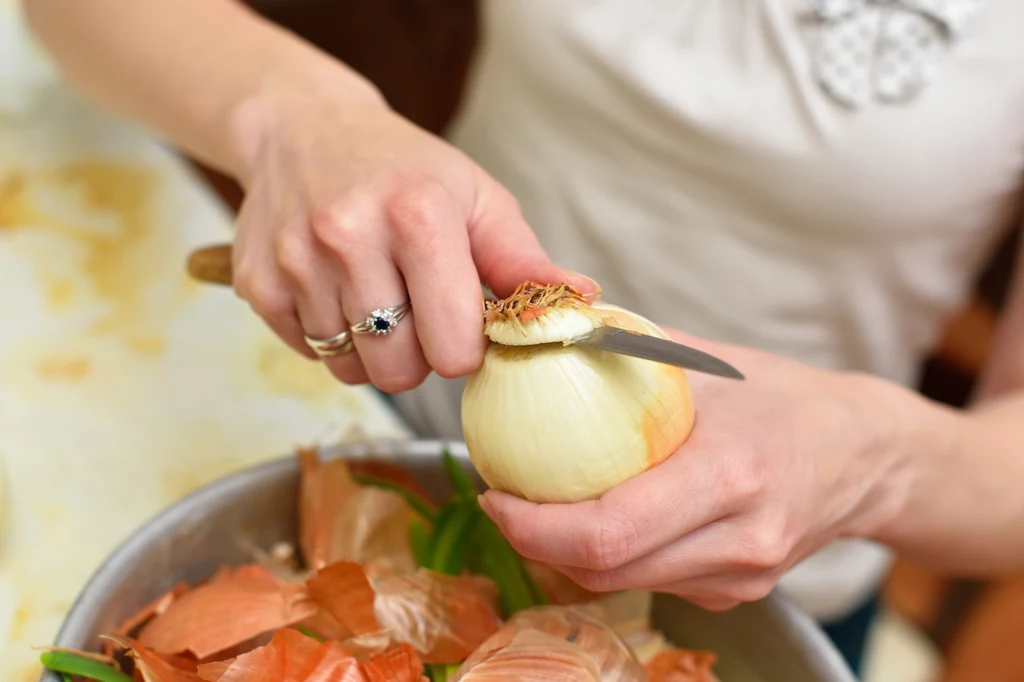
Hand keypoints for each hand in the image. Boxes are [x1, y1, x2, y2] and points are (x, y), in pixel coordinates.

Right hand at [228, 84, 596, 391]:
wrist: (304, 128)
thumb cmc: (404, 167)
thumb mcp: (476, 198)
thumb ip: (524, 261)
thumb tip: (580, 305)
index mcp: (418, 216)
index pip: (454, 346)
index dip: (466, 346)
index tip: (463, 322)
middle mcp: (349, 237)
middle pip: (400, 371)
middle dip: (419, 356)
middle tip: (419, 312)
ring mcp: (297, 261)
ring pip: (353, 370)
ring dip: (374, 350)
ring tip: (378, 298)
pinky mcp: (258, 282)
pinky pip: (310, 355)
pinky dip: (332, 339)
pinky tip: (339, 292)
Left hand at [479, 330, 915, 609]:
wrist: (869, 455)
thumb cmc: (786, 398)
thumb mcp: (711, 363)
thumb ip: (628, 350)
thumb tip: (548, 327)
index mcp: (732, 475)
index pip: (608, 530)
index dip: (533, 526)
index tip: (495, 492)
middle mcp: (740, 540)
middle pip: (605, 570)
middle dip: (534, 544)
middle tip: (502, 501)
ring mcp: (743, 577)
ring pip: (623, 584)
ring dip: (564, 555)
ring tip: (535, 507)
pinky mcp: (739, 592)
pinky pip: (652, 582)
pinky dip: (609, 558)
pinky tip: (593, 518)